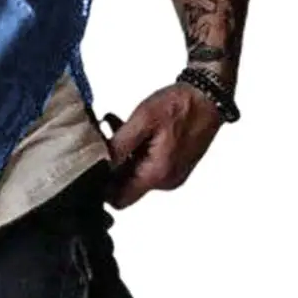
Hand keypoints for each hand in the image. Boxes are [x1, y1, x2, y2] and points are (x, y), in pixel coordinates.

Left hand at [105, 81, 222, 208]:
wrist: (207, 98)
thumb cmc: (180, 106)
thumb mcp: (143, 120)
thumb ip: (120, 145)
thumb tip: (100, 162)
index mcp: (157, 174)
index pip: (119, 199)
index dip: (101, 186)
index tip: (90, 163)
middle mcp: (165, 180)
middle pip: (125, 184)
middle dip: (110, 162)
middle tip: (102, 137)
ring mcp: (171, 174)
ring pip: (135, 172)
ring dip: (122, 152)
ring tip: (114, 125)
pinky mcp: (173, 164)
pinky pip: (147, 164)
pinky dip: (135, 149)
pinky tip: (129, 128)